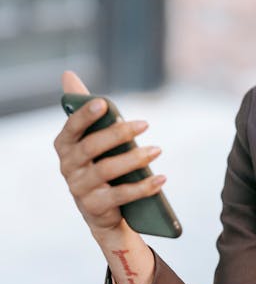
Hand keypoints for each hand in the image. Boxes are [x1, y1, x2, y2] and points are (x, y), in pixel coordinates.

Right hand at [54, 71, 165, 238]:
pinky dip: (143, 187)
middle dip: (118, 134)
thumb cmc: (99, 163)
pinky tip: (161, 179)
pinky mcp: (95, 207)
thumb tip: (68, 74)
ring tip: (157, 149)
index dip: (86, 115)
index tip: (104, 104)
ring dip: (134, 159)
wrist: (103, 210)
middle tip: (144, 123)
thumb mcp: (92, 138)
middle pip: (92, 148)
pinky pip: (121, 196)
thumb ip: (83, 109)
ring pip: (107, 171)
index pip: (72, 127)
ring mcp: (79, 189)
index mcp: (65, 145)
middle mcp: (68, 167)